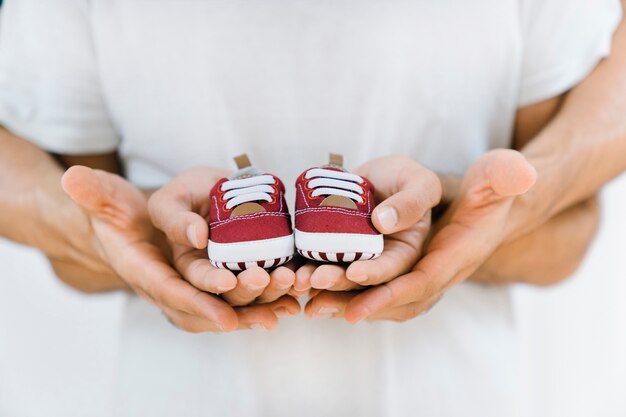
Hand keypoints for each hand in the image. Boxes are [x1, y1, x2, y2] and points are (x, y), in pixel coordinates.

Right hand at [62, 166, 298, 331]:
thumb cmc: (126, 212)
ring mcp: (192, 290)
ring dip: (258, 307)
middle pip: (205, 304)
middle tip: (267, 288)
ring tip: (289, 302)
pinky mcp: (213, 287)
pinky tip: (293, 303)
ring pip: (226, 307)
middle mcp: (170, 287)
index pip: (168, 290)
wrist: (136, 229)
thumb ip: (95, 192)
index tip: (225, 306)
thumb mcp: (111, 199)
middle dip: (236, 301)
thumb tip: (73, 177)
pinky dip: (265, 305)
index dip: (196, 300)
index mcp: (142, 270)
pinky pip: (238, 302)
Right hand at [148, 167, 300, 306]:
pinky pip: (277, 285)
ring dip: (273, 293)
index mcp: (187, 267)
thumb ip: (175, 218)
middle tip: (263, 278)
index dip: (210, 284)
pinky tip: (302, 286)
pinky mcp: (265, 270)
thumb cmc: (188, 193)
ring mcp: (242, 277)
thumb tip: (197, 237)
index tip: (226, 281)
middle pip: (229, 296)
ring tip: (288, 280)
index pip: (196, 281)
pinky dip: (290, 288)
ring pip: (256, 296)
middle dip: (247, 291)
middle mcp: (216, 280)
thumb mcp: (171, 200)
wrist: (221, 187)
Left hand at [293, 155, 441, 315]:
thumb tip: (383, 221)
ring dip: (316, 281)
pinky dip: (301, 268)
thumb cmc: (405, 178)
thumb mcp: (420, 183)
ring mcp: (351, 259)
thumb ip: (411, 202)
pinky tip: (288, 272)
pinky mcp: (329, 250)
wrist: (377, 176)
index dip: (374, 273)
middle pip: (358, 281)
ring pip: (334, 277)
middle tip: (317, 280)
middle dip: (337, 283)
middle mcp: (378, 263)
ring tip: (298, 281)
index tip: (355, 272)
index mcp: (405, 253)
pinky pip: (315, 262)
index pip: (391, 269)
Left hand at [307, 150, 536, 322]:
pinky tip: (316, 291)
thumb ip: (504, 176)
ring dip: (346, 304)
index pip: (422, 284)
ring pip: (381, 300)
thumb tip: (519, 173)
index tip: (355, 307)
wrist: (490, 205)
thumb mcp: (498, 176)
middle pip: (393, 300)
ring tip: (308, 304)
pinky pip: (375, 291)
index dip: (388, 295)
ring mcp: (420, 276)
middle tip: (317, 306)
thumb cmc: (491, 189)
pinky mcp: (405, 271)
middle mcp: (436, 274)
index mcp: (456, 257)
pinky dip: (347, 295)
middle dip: (355, 304)